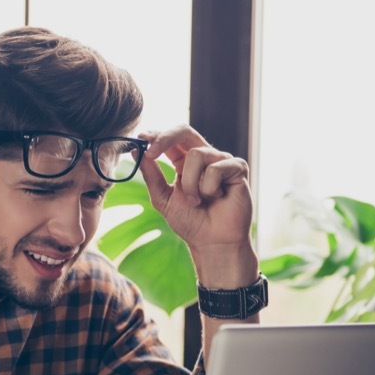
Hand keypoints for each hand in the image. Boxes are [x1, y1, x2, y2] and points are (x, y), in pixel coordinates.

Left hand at [137, 125, 254, 265]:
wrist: (212, 243)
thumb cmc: (191, 223)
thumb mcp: (163, 199)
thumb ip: (151, 176)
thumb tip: (137, 151)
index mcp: (184, 162)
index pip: (170, 139)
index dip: (156, 135)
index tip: (141, 138)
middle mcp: (203, 157)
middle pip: (184, 131)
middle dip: (165, 138)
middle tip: (152, 152)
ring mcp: (221, 160)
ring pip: (196, 154)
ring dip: (190, 183)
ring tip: (197, 201)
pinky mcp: (237, 167)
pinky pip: (216, 168)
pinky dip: (210, 188)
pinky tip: (218, 198)